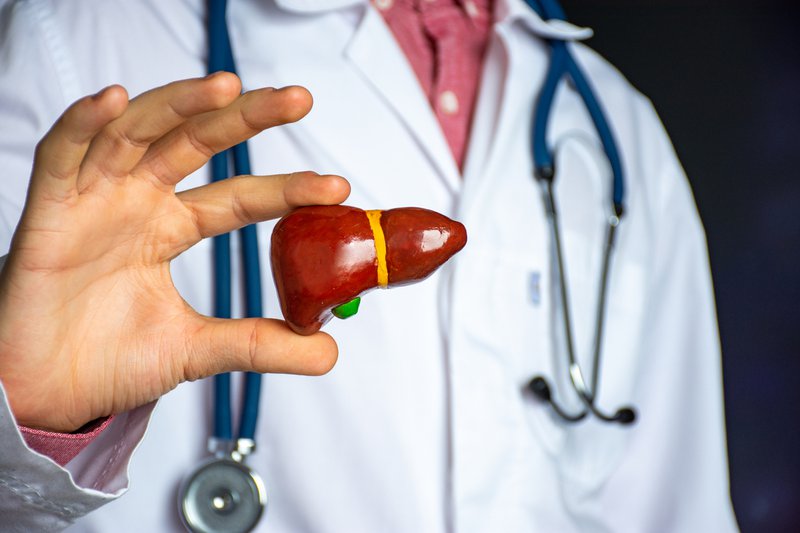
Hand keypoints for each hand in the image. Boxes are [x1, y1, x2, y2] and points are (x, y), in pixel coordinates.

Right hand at [0, 73, 349, 431]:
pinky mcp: (48, 212)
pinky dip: (82, 125)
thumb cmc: (110, 360)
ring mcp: (95, 201)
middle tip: (298, 99)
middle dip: (246, 117)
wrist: (45, 393)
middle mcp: (138, 203)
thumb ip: (260, 345)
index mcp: (172, 228)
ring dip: (179, 104)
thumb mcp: (198, 350)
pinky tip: (112, 99)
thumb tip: (328, 352)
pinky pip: (61, 155)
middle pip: (196, 143)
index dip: (285, 189)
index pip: (239, 197)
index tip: (336, 188)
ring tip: (227, 87)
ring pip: (138, 132)